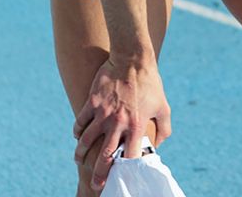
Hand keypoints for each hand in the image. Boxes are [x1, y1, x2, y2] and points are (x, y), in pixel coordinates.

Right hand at [73, 56, 171, 190]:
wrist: (132, 58)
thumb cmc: (150, 82)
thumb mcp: (163, 105)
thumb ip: (164, 127)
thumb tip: (159, 144)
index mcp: (136, 126)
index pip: (128, 157)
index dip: (124, 171)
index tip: (120, 178)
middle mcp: (118, 123)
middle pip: (104, 156)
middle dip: (99, 174)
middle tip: (96, 185)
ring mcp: (103, 113)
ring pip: (86, 142)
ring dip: (81, 154)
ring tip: (80, 159)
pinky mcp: (92, 102)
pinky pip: (80, 122)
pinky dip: (77, 131)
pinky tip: (78, 135)